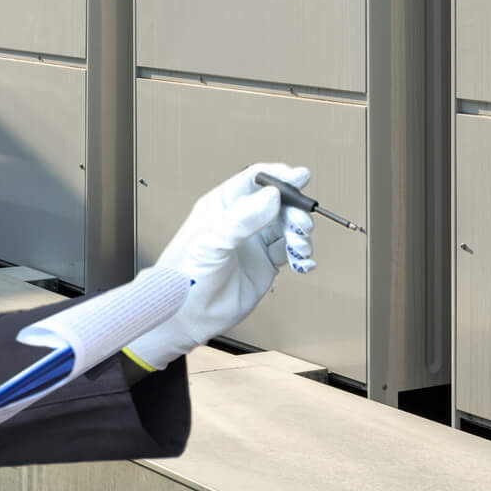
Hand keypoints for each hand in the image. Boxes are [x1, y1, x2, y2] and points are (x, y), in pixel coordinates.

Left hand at [125, 163, 316, 371]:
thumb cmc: (187, 274)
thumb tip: (272, 195)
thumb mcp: (214, 241)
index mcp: (223, 206)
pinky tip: (303, 262)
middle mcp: (241, 221)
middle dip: (294, 209)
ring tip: (299, 246)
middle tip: (301, 223)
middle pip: (277, 202)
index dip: (278, 176)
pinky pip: (290, 252)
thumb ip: (243, 218)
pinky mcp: (265, 264)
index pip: (254, 180)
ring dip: (299, 232)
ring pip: (287, 227)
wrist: (187, 314)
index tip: (300, 177)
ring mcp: (254, 242)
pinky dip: (301, 254)